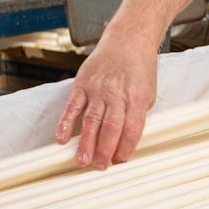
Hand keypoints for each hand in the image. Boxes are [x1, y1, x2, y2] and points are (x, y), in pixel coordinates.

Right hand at [55, 38, 156, 168]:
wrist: (128, 40)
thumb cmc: (140, 68)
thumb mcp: (148, 92)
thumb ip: (137, 115)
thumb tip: (126, 143)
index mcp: (136, 97)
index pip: (132, 128)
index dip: (125, 148)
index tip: (120, 162)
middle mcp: (116, 94)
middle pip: (111, 127)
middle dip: (105, 150)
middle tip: (99, 168)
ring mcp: (98, 89)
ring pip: (91, 120)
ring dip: (86, 142)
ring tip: (82, 161)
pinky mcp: (83, 84)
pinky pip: (72, 106)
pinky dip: (65, 122)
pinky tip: (60, 138)